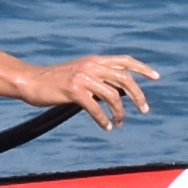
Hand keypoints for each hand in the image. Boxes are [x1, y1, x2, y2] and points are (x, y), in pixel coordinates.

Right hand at [20, 54, 157, 130]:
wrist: (31, 81)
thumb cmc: (56, 81)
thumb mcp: (80, 74)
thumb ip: (98, 78)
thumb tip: (119, 92)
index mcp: (95, 60)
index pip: (125, 61)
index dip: (142, 68)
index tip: (156, 77)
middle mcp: (91, 65)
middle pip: (124, 79)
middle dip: (138, 95)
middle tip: (145, 109)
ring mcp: (82, 77)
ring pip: (112, 95)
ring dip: (120, 112)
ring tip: (120, 122)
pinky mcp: (73, 91)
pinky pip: (95, 108)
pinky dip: (103, 119)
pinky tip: (106, 127)